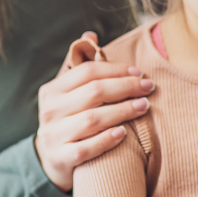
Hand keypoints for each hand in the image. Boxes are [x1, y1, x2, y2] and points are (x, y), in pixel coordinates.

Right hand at [36, 32, 154, 190]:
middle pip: (93, 92)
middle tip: (148, 87)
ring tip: (143, 106)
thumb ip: (79, 66)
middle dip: (125, 87)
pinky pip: (86, 148)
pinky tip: (124, 133)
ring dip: (122, 111)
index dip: (116, 69)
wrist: (52, 161)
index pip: (87, 72)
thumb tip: (90, 35)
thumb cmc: (68, 120)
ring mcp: (53, 136)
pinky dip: (107, 140)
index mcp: (52, 90)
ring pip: (92, 119)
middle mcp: (50, 111)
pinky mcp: (60, 158)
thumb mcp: (68, 93)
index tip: (140, 72)